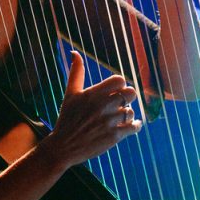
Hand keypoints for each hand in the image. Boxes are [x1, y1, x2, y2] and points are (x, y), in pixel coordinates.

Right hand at [48, 51, 141, 167]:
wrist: (63, 147)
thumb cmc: (67, 119)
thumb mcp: (70, 94)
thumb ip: (76, 72)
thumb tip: (75, 52)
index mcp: (93, 93)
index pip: (119, 80)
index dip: (120, 85)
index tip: (115, 92)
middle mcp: (102, 106)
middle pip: (130, 93)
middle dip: (127, 98)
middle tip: (121, 103)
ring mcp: (109, 121)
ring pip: (131, 111)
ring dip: (127, 114)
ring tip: (120, 118)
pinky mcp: (114, 136)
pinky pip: (134, 126)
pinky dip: (136, 125)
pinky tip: (132, 125)